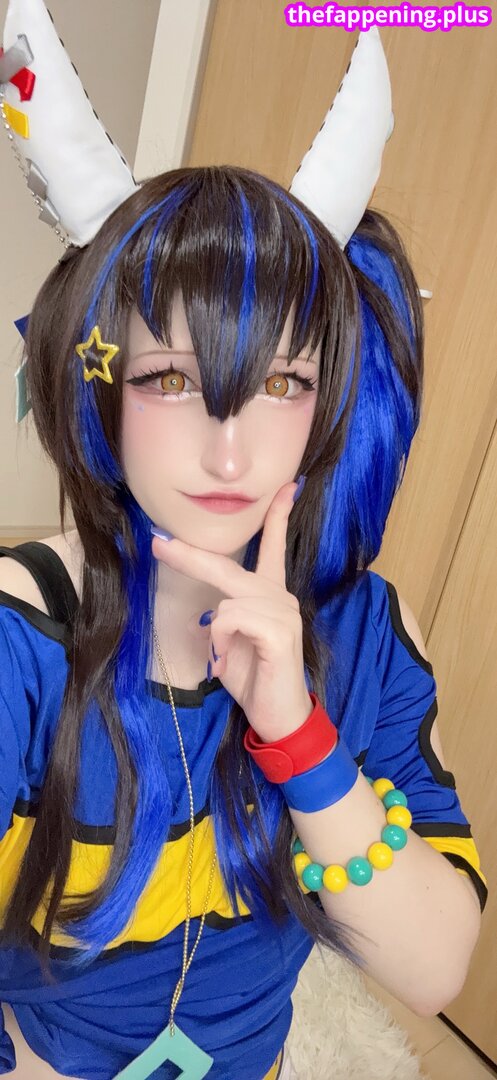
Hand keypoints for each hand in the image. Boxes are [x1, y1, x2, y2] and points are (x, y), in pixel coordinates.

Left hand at [151, 481, 313, 742]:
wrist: (281, 718)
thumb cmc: (254, 679)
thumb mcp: (230, 643)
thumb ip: (224, 617)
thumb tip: (209, 608)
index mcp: (270, 595)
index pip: (275, 546)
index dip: (277, 514)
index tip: (285, 486)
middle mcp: (280, 596)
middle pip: (228, 566)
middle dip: (189, 556)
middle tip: (157, 543)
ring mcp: (283, 612)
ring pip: (227, 598)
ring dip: (215, 631)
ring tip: (223, 657)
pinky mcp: (280, 631)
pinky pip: (231, 618)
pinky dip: (221, 639)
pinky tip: (229, 658)